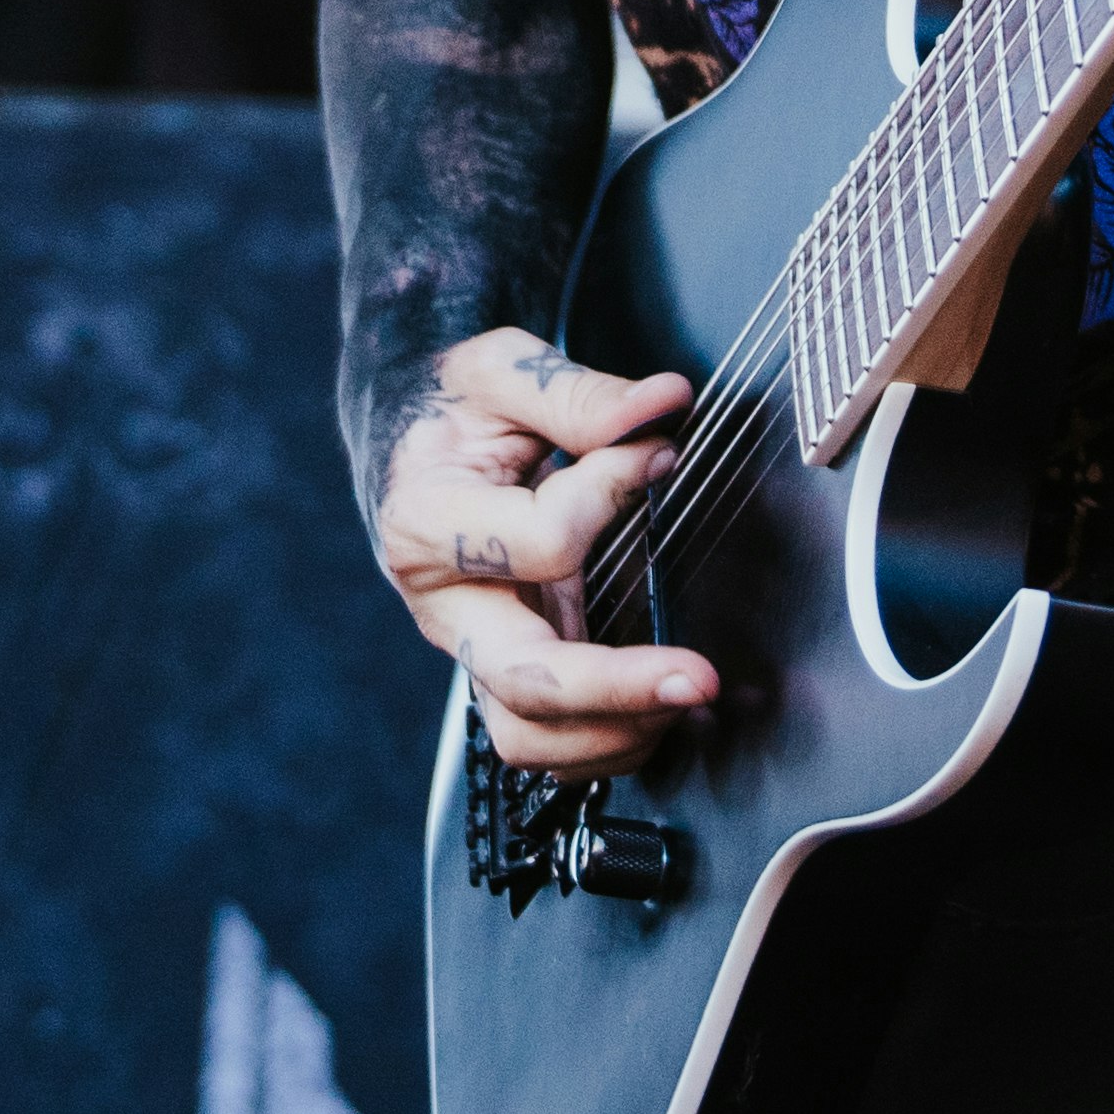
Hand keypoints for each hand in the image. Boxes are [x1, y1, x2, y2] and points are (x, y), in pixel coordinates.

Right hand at [376, 327, 714, 773]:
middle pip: (523, 680)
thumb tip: (663, 406)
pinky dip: (607, 743)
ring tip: (688, 696)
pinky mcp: (502, 673)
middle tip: (700, 676)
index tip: (657, 449)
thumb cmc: (455, 408)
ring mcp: (471, 650)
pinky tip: (664, 710)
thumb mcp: (502, 371)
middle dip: (616, 688)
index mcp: (427, 523)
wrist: (413, 446)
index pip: (539, 540)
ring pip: (529, 738)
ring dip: (613, 732)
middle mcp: (443, 605)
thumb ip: (578, 394)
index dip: (610, 492)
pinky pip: (547, 743)